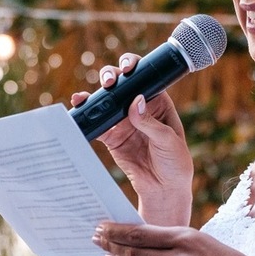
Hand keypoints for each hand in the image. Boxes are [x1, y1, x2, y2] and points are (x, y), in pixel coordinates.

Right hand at [71, 54, 192, 224]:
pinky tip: (79, 109)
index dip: (134, 67)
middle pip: (122, 83)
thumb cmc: (175, 162)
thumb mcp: (169, 141)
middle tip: (109, 82)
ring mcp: (123, 121)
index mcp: (158, 102)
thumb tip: (136, 101)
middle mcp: (138, 107)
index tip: (128, 68)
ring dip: (95, 94)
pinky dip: (87, 116)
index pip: (145, 77)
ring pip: (106, 101)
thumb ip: (151, 123)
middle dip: (112, 77)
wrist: (163, 189)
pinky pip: (97, 124)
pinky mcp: (111, 136)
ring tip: (85, 96)